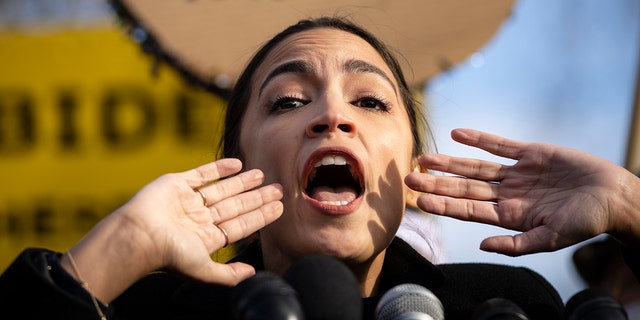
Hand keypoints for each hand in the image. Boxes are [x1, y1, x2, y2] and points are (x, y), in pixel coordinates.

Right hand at [64, 159, 282, 302]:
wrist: (138, 235)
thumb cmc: (169, 254)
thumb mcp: (203, 270)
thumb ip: (228, 274)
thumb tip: (253, 273)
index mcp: (207, 238)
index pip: (241, 225)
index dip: (261, 216)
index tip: (279, 207)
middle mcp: (200, 219)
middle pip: (236, 206)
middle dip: (257, 198)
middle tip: (278, 188)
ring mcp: (189, 201)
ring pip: (222, 189)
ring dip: (243, 182)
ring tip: (262, 175)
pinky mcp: (176, 184)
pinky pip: (202, 174)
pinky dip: (219, 168)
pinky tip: (237, 164)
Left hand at [405, 128, 639, 255]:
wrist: (612, 197)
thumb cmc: (584, 222)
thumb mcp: (550, 239)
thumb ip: (516, 244)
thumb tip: (482, 246)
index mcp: (509, 215)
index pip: (468, 209)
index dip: (443, 203)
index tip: (419, 199)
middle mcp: (507, 194)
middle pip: (464, 187)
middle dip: (437, 183)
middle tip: (408, 177)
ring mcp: (516, 173)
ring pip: (476, 166)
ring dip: (450, 162)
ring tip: (425, 157)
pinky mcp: (530, 154)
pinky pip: (500, 145)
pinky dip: (479, 139)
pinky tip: (457, 134)